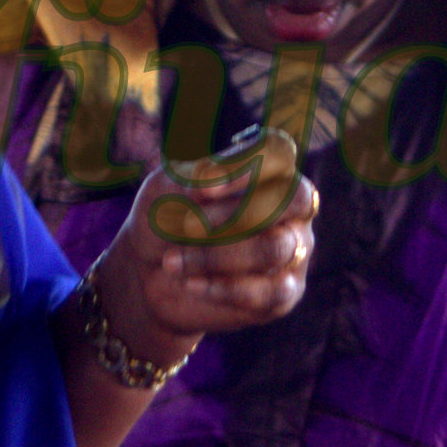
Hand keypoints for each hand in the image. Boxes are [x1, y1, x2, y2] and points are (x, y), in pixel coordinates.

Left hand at [90, 127, 319, 366]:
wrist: (151, 273)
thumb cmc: (167, 218)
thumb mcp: (166, 191)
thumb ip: (188, 181)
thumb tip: (205, 184)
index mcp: (268, 169)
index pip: (279, 153)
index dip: (247, 167)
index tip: (202, 187)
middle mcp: (292, 208)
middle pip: (290, 200)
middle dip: (235, 213)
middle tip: (187, 226)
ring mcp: (294, 250)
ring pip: (275, 247)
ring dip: (217, 254)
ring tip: (172, 261)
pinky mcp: (284, 293)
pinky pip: (270, 291)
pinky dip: (226, 287)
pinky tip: (191, 284)